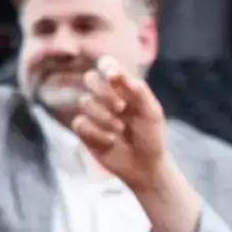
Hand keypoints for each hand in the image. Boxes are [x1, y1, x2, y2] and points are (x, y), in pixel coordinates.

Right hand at [69, 58, 199, 231]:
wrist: (144, 166)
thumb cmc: (151, 136)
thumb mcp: (152, 112)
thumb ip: (138, 91)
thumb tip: (117, 74)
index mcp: (123, 87)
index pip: (107, 66)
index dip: (106, 66)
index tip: (113, 77)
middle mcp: (105, 97)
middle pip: (90, 79)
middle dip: (104, 93)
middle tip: (121, 108)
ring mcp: (93, 113)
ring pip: (84, 102)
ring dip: (103, 117)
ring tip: (120, 130)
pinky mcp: (84, 132)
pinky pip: (80, 123)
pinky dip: (96, 133)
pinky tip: (110, 141)